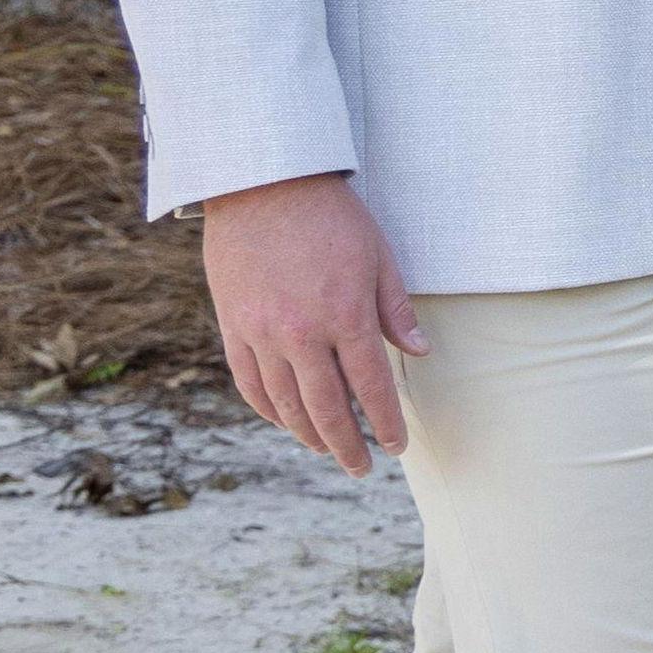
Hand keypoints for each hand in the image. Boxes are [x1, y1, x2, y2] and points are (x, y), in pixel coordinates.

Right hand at [199, 171, 424, 473]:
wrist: (263, 185)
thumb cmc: (331, 218)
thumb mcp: (378, 257)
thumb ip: (396, 311)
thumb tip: (419, 353)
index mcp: (345, 316)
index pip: (370, 387)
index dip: (385, 422)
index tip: (396, 446)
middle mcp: (301, 333)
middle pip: (326, 408)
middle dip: (347, 445)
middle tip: (362, 467)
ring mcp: (261, 333)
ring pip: (285, 403)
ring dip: (308, 433)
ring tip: (326, 449)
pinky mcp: (233, 327)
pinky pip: (250, 383)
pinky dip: (268, 408)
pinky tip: (285, 420)